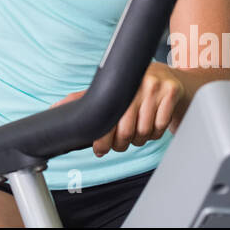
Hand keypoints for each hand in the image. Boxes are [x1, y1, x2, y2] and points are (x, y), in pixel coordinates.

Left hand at [52, 61, 187, 157]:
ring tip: (139, 131)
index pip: (105, 116)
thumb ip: (83, 99)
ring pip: (143, 131)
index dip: (102, 139)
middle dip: (121, 144)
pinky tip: (153, 125)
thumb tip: (55, 110)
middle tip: (122, 143)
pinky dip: (156, 133)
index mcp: (116, 81)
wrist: (174, 82)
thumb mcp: (110, 91)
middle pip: (125, 129)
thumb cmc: (136, 90)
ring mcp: (155, 84)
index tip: (100, 150)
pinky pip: (161, 126)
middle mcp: (135, 80)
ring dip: (140, 139)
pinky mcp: (172, 91)